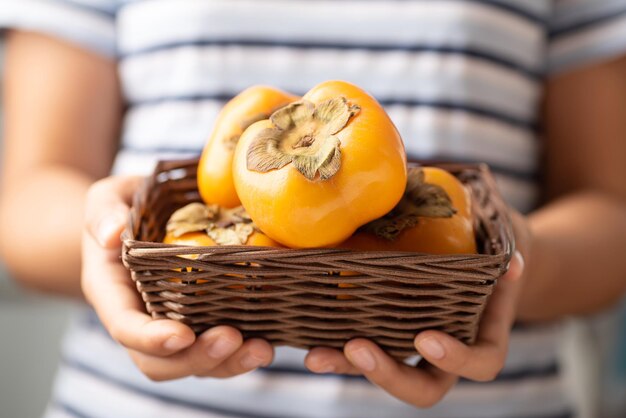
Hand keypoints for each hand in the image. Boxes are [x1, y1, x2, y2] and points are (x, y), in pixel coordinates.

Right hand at [81, 175, 273, 380]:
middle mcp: (141, 320)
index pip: (125, 327)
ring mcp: (172, 326)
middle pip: (161, 361)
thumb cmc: (126, 205)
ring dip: (227, 363)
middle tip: (234, 339)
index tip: (182, 335)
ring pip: (193, 364)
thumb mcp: (108, 197)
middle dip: (197, 359)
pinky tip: (269, 341)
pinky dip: (242, 352)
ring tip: (262, 349)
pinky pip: (218, 351)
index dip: (151, 339)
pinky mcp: (202, 323)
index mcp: (112, 293)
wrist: (143, 220)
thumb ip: (104, 211)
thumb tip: (111, 235)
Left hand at [305, 210, 529, 407]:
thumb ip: (508, 251)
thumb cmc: (492, 242)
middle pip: (423, 387)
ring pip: (382, 371)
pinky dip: (334, 341)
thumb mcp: (505, 239)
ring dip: (347, 365)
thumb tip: (511, 263)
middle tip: (356, 347)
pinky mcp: (383, 328)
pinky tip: (305, 332)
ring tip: (314, 354)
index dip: (455, 359)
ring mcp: (410, 344)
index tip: (425, 337)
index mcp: (482, 335)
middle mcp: (446, 351)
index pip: (480, 363)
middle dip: (387, 374)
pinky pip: (360, 343)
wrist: (473, 242)